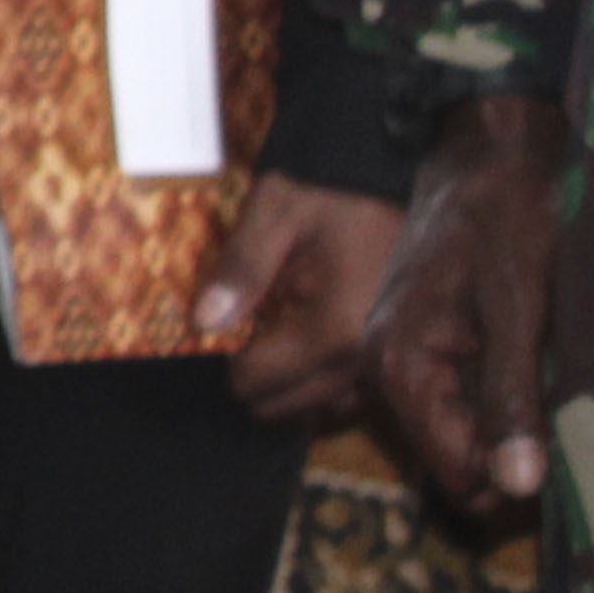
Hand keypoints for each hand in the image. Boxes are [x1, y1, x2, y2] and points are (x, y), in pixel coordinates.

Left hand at [200, 170, 403, 425]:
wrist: (388, 182)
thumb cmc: (330, 194)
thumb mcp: (277, 214)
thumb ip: (241, 268)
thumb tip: (205, 323)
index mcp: (334, 328)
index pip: (260, 379)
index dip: (227, 362)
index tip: (215, 331)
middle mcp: (363, 359)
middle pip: (287, 405)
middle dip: (252, 382)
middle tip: (237, 339)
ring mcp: (381, 364)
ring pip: (318, 410)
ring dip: (284, 391)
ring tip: (263, 348)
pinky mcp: (388, 357)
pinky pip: (347, 399)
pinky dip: (317, 392)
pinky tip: (298, 357)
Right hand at [364, 92, 569, 505]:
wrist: (490, 149)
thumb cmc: (506, 220)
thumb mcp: (519, 309)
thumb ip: (511, 397)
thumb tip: (518, 487)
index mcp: (398, 361)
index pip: (451, 469)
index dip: (509, 484)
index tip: (564, 476)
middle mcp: (388, 365)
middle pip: (449, 457)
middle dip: (507, 465)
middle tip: (568, 446)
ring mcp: (407, 352)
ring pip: (460, 433)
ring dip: (508, 436)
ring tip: (560, 416)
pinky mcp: (430, 339)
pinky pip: (463, 400)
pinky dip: (502, 407)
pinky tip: (541, 389)